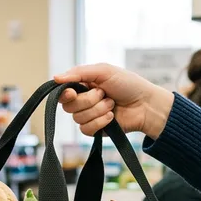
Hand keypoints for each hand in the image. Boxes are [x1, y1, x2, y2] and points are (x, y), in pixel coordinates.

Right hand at [55, 64, 173, 137]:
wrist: (145, 104)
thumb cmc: (128, 84)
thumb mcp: (104, 71)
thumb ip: (79, 72)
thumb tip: (55, 78)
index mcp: (83, 85)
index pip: (63, 93)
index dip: (65, 94)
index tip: (73, 92)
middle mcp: (83, 101)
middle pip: (69, 107)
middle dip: (88, 100)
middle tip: (104, 94)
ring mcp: (89, 116)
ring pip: (78, 119)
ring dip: (98, 110)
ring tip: (112, 104)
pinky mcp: (95, 130)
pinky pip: (86, 130)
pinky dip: (100, 122)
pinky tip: (112, 117)